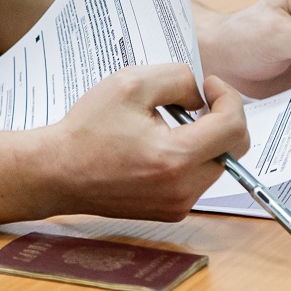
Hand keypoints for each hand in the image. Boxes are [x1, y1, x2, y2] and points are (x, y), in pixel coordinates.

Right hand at [45, 64, 249, 221]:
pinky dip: (191, 156)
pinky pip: (198, 178)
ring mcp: (177, 205)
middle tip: (194, 100)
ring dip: (206, 137)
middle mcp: (183, 189)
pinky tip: (161, 143)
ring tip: (169, 121)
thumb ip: (177, 79)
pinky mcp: (170, 211)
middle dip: (221, 118)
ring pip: (217, 163)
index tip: (207, 85)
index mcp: (176, 158)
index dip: (228, 97)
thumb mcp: (131, 84)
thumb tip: (202, 95)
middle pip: (233, 148)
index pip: (234, 127)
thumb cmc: (87, 129)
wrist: (57, 172)